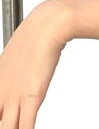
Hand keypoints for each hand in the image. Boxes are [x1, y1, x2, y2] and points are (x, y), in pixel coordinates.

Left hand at [0, 1, 69, 127]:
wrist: (47, 25)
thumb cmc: (35, 36)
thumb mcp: (15, 55)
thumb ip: (13, 70)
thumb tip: (17, 73)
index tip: (3, 116)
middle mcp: (1, 91)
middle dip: (1, 124)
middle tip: (7, 123)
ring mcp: (14, 96)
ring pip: (5, 128)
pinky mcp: (31, 97)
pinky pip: (25, 127)